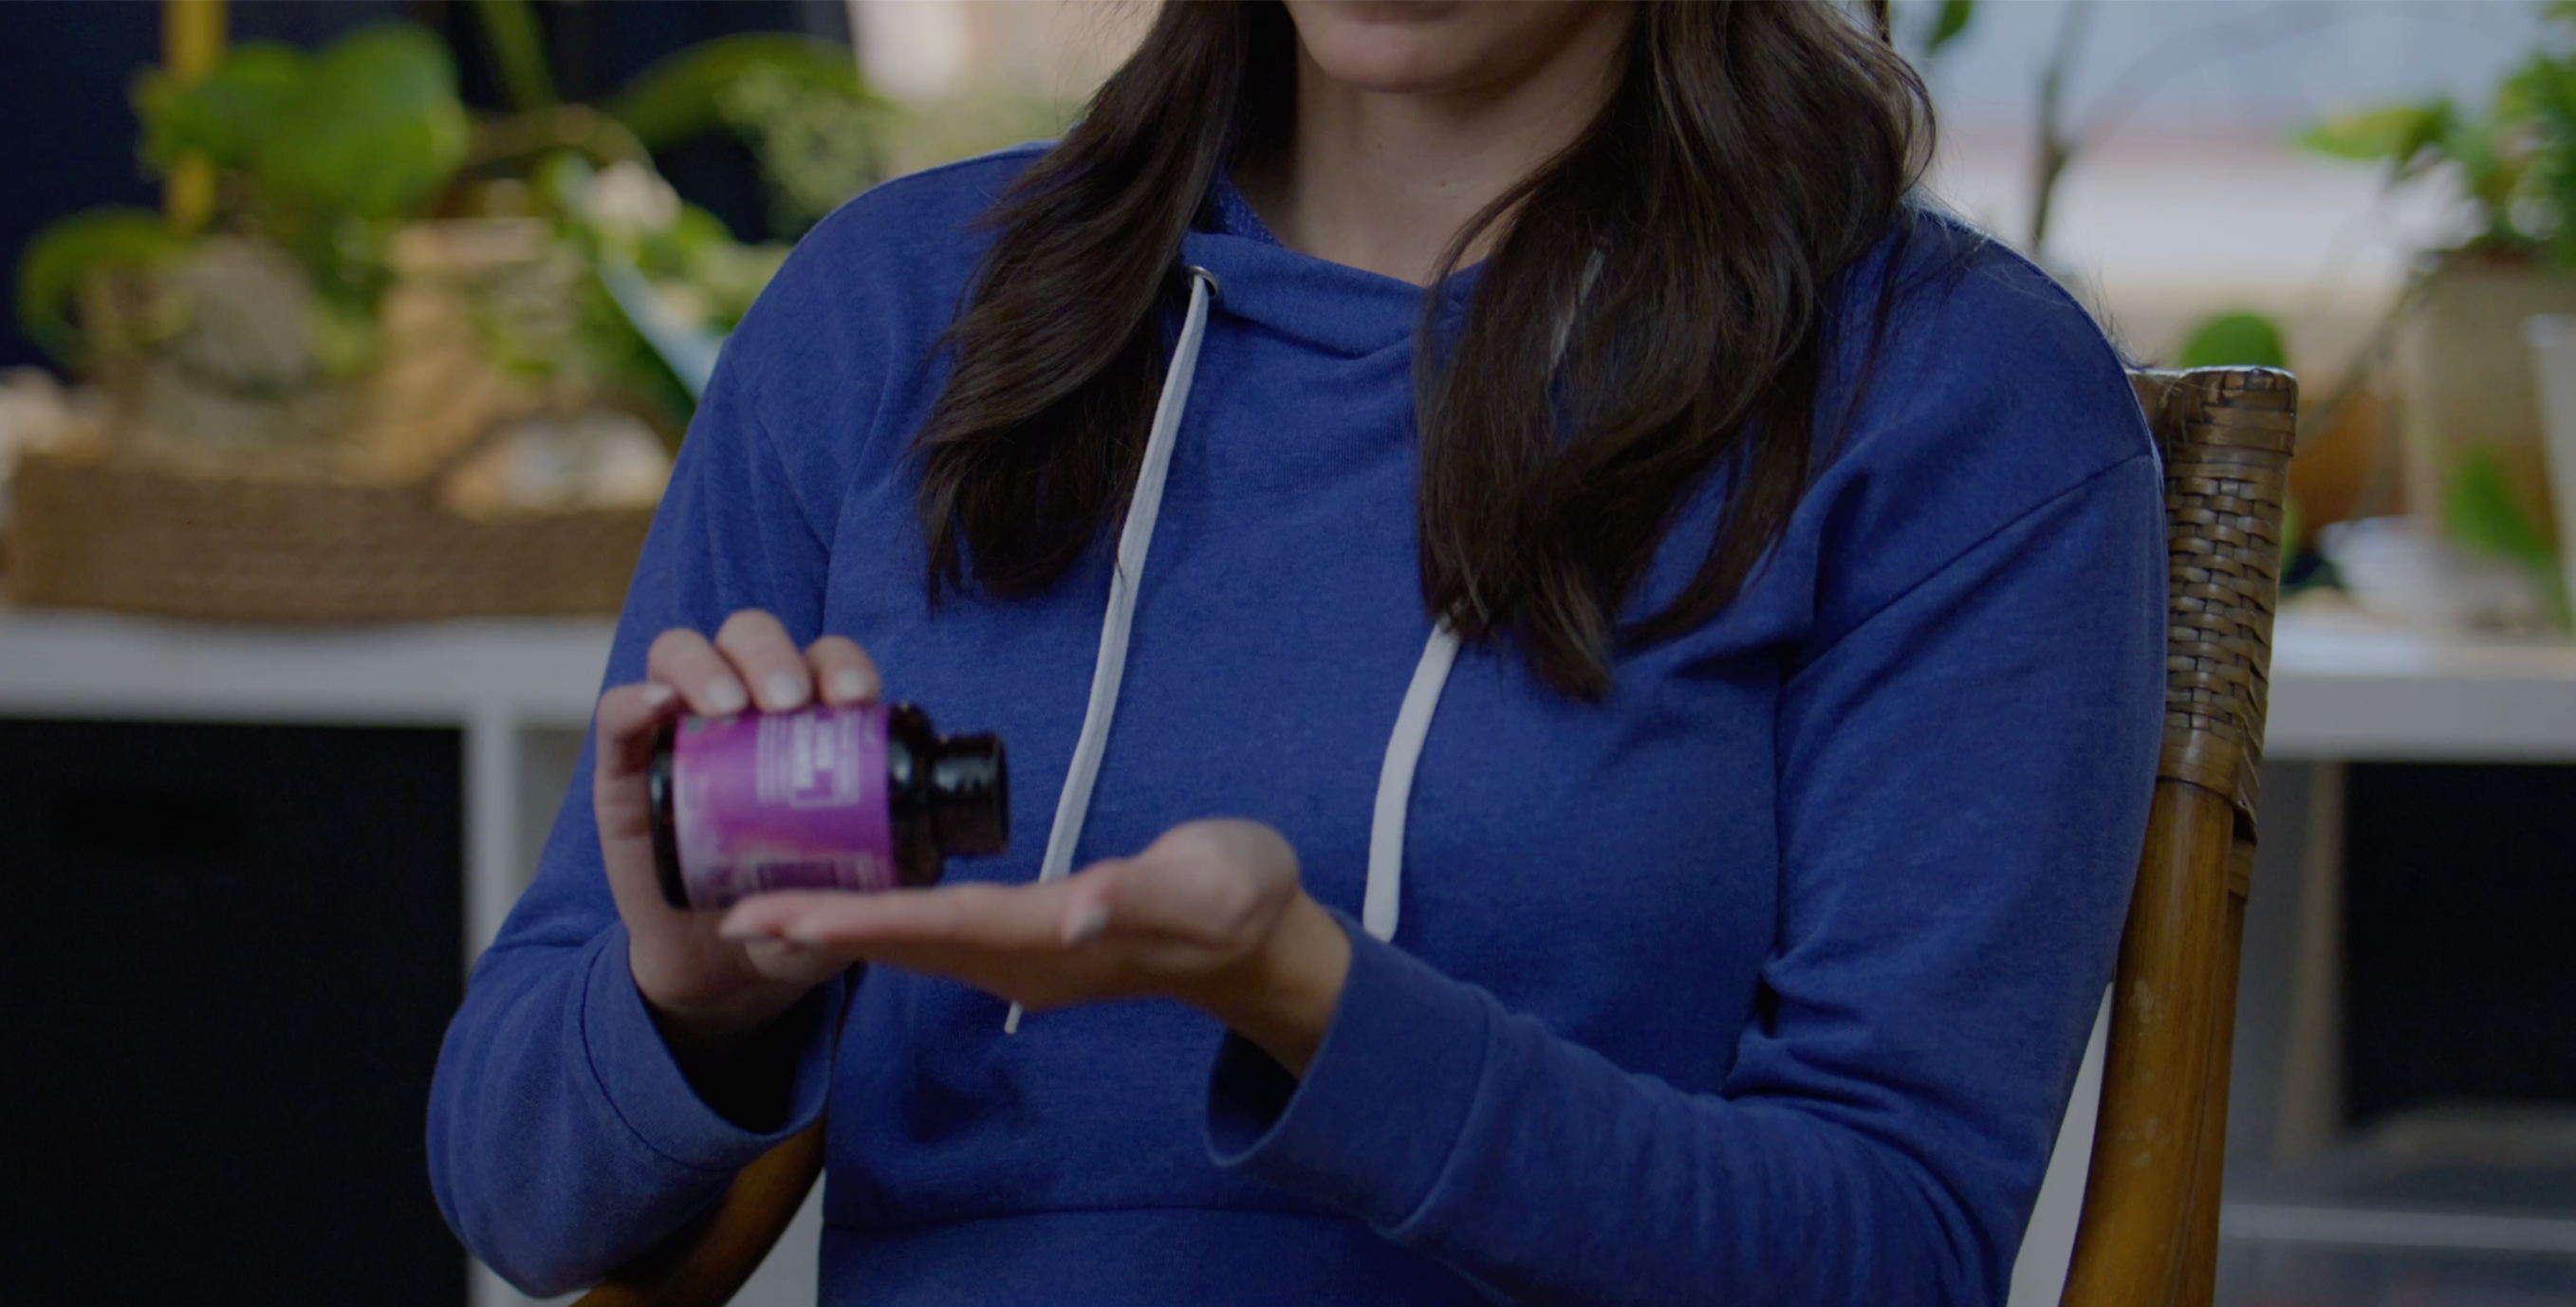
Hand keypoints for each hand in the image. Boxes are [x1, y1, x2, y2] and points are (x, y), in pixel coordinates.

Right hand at [593, 610, 881, 1075]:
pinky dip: (635, 698)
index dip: (842, 665)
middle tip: (790, 702)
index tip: (856, 700)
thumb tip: (882, 905)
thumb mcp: (833, 897)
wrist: (715, 959)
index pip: (824, 661)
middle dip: (774, 656)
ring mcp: (678, 728)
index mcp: (805, 719)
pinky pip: (617, 710)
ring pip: (682, 653)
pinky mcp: (625, 764)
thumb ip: (855, 898)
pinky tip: (659, 707)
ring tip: (730, 707)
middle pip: (751, 638)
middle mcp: (741, 708)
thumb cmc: (790, 905)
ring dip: (708, 668)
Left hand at [718, 820, 1353, 1072]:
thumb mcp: (1213, 884)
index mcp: (1056, 935)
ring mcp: (1021, 960)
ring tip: (757, 921)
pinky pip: (932, 936)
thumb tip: (1077, 913)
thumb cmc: (1240, 896)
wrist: (1259, 940)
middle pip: (906, 945)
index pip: (943, 924)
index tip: (790, 918)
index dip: (863, 920)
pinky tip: (834, 906)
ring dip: (834, 933)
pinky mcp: (1022, 945)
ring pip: (911, 946)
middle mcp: (1024, 958)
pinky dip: (874, 921)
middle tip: (731, 923)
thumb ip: (1146, 894)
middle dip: (819, 933)